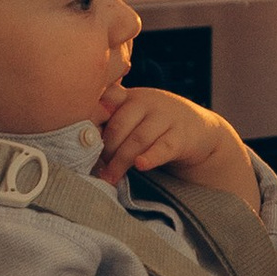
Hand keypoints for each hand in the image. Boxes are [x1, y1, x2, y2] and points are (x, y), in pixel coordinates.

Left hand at [94, 84, 257, 200]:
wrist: (200, 130)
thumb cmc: (156, 126)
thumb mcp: (134, 115)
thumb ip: (109, 120)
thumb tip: (76, 142)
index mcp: (129, 97)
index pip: (105, 103)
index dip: (91, 123)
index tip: (78, 143)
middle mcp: (147, 102)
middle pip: (119, 125)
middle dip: (105, 150)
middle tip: (95, 169)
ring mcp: (167, 117)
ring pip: (138, 139)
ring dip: (121, 161)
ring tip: (110, 178)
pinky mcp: (183, 136)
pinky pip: (164, 146)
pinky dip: (151, 157)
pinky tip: (141, 166)